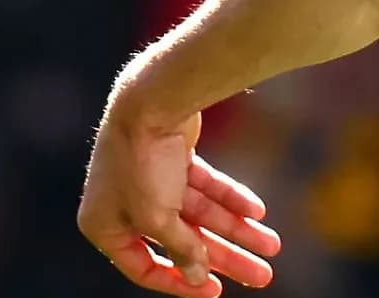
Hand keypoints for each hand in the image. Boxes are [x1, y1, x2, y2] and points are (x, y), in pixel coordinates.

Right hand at [77, 110, 283, 295]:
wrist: (153, 100)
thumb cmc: (141, 163)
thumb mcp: (158, 218)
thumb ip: (180, 249)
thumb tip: (198, 277)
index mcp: (105, 226)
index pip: (144, 267)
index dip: (180, 283)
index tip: (215, 291)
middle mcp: (125, 204)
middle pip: (184, 242)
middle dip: (226, 259)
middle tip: (262, 275)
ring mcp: (151, 179)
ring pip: (201, 215)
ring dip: (237, 231)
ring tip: (273, 247)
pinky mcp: (174, 158)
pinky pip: (207, 187)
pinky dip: (232, 198)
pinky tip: (258, 212)